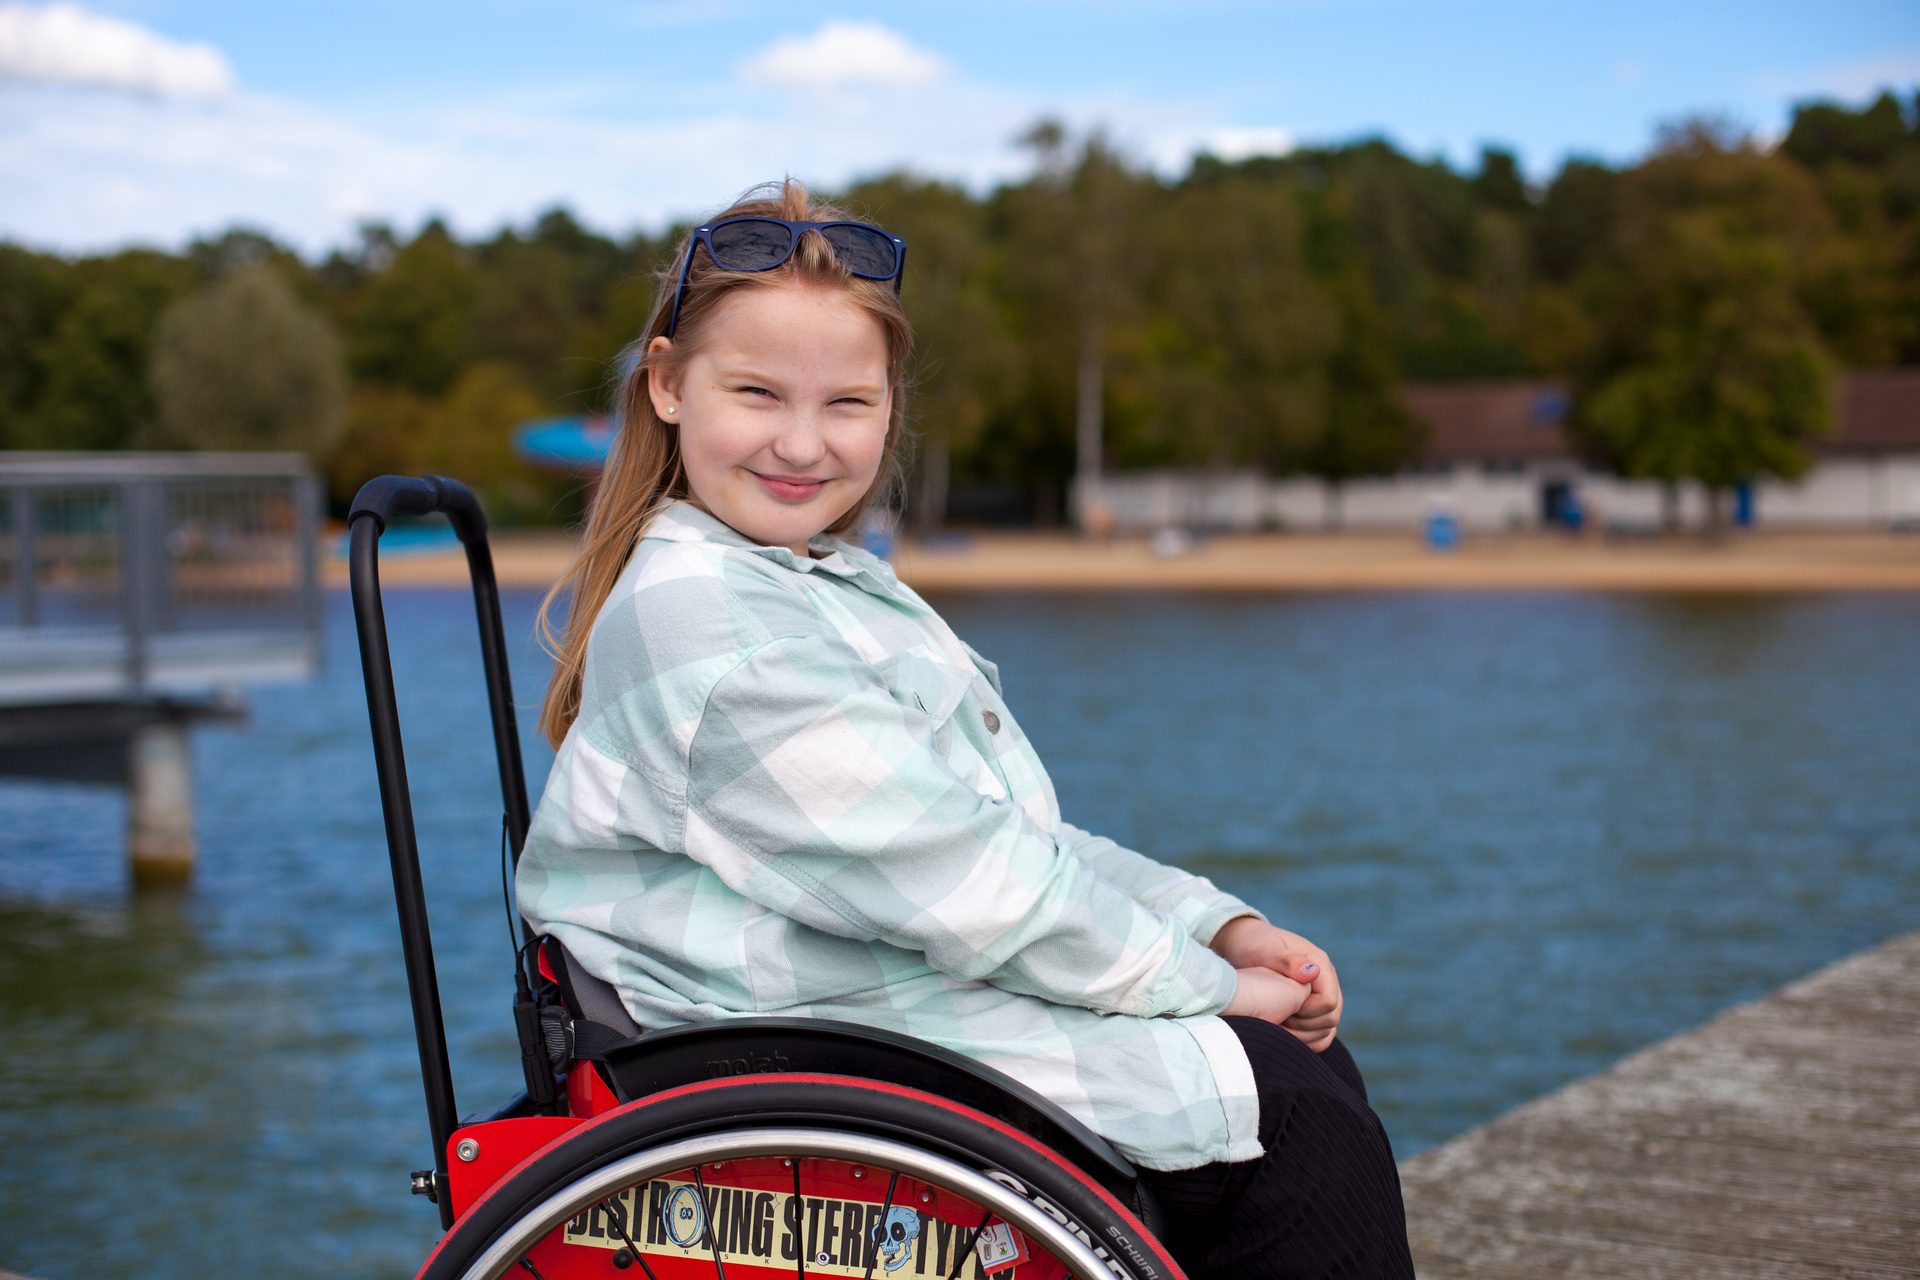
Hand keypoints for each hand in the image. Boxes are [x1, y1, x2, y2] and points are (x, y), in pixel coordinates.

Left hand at [1211, 917, 1342, 1051]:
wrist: (1245, 944)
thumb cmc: (1252, 945)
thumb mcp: (1265, 950)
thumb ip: (1287, 961)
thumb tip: (1313, 973)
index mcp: (1319, 962)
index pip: (1329, 1000)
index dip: (1307, 1012)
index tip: (1282, 1010)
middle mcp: (1325, 978)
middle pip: (1332, 1016)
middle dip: (1305, 1026)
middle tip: (1278, 1022)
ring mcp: (1321, 991)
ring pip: (1328, 1025)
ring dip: (1306, 1034)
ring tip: (1278, 1028)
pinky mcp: (1313, 1003)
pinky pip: (1322, 1029)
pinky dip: (1309, 1039)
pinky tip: (1289, 1040)